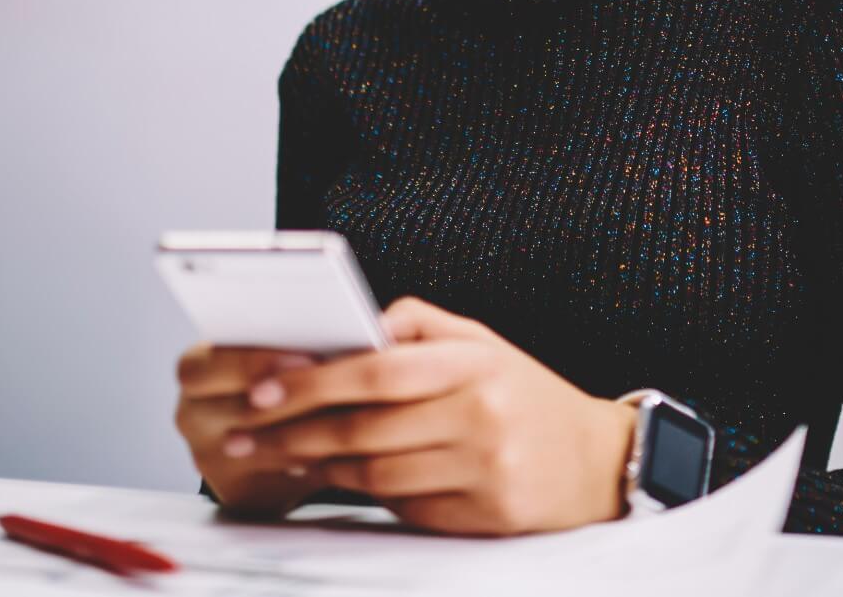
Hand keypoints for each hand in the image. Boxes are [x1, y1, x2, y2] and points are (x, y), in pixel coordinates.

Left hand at [202, 295, 637, 534]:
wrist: (595, 461)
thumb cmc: (526, 394)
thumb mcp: (482, 343)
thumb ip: (417, 326)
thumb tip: (349, 325)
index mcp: (474, 363)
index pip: (377, 369)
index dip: (313, 381)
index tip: (263, 389)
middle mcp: (481, 414)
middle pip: (365, 428)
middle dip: (295, 431)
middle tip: (247, 432)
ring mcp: (484, 470)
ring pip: (376, 474)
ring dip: (319, 467)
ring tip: (282, 455)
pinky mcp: (484, 516)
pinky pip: (405, 507)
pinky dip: (362, 495)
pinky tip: (335, 481)